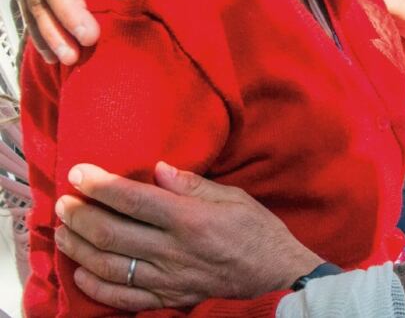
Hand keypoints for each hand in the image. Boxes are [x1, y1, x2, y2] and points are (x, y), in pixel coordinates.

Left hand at [53, 162, 321, 310]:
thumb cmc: (258, 230)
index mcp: (190, 219)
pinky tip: (81, 273)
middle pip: (111, 232)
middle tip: (64, 202)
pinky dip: (96, 287)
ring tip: (63, 233)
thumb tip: (158, 170)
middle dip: (80, 215)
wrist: (276, 273)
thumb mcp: (234, 197)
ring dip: (79, 248)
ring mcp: (168, 279)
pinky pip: (123, 298)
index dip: (100, 185)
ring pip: (109, 266)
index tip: (78, 172)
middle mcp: (173, 250)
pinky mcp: (169, 300)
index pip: (133, 199)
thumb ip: (193, 185)